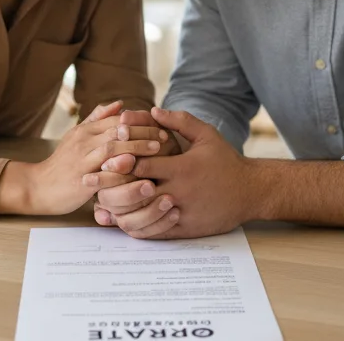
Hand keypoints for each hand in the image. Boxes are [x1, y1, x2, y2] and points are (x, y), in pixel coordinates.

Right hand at [1, 101, 166, 215]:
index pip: (117, 119)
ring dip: (137, 148)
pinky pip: (105, 175)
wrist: (38, 187)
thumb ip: (97, 119)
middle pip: (118, 130)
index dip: (139, 120)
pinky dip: (124, 173)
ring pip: (112, 149)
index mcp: (85, 130)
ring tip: (157, 150)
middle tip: (164, 136)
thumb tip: (119, 104)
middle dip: (143, 132)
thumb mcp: (77, 137)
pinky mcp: (81, 181)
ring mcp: (81, 161)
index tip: (160, 124)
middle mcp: (83, 141)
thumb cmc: (62, 164)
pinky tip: (141, 175)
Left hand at [116, 107, 254, 238]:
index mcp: (182, 168)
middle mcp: (179, 191)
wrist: (251, 192)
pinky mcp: (185, 229)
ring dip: (120, 211)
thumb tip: (153, 110)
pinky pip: (154, 233)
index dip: (121, 162)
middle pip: (135, 192)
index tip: (106, 159)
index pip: (141, 165)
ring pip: (141, 217)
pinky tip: (123, 220)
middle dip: (113, 187)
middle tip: (93, 182)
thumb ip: (179, 121)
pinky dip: (136, 227)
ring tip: (104, 204)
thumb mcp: (206, 135)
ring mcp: (181, 213)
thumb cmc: (226, 161)